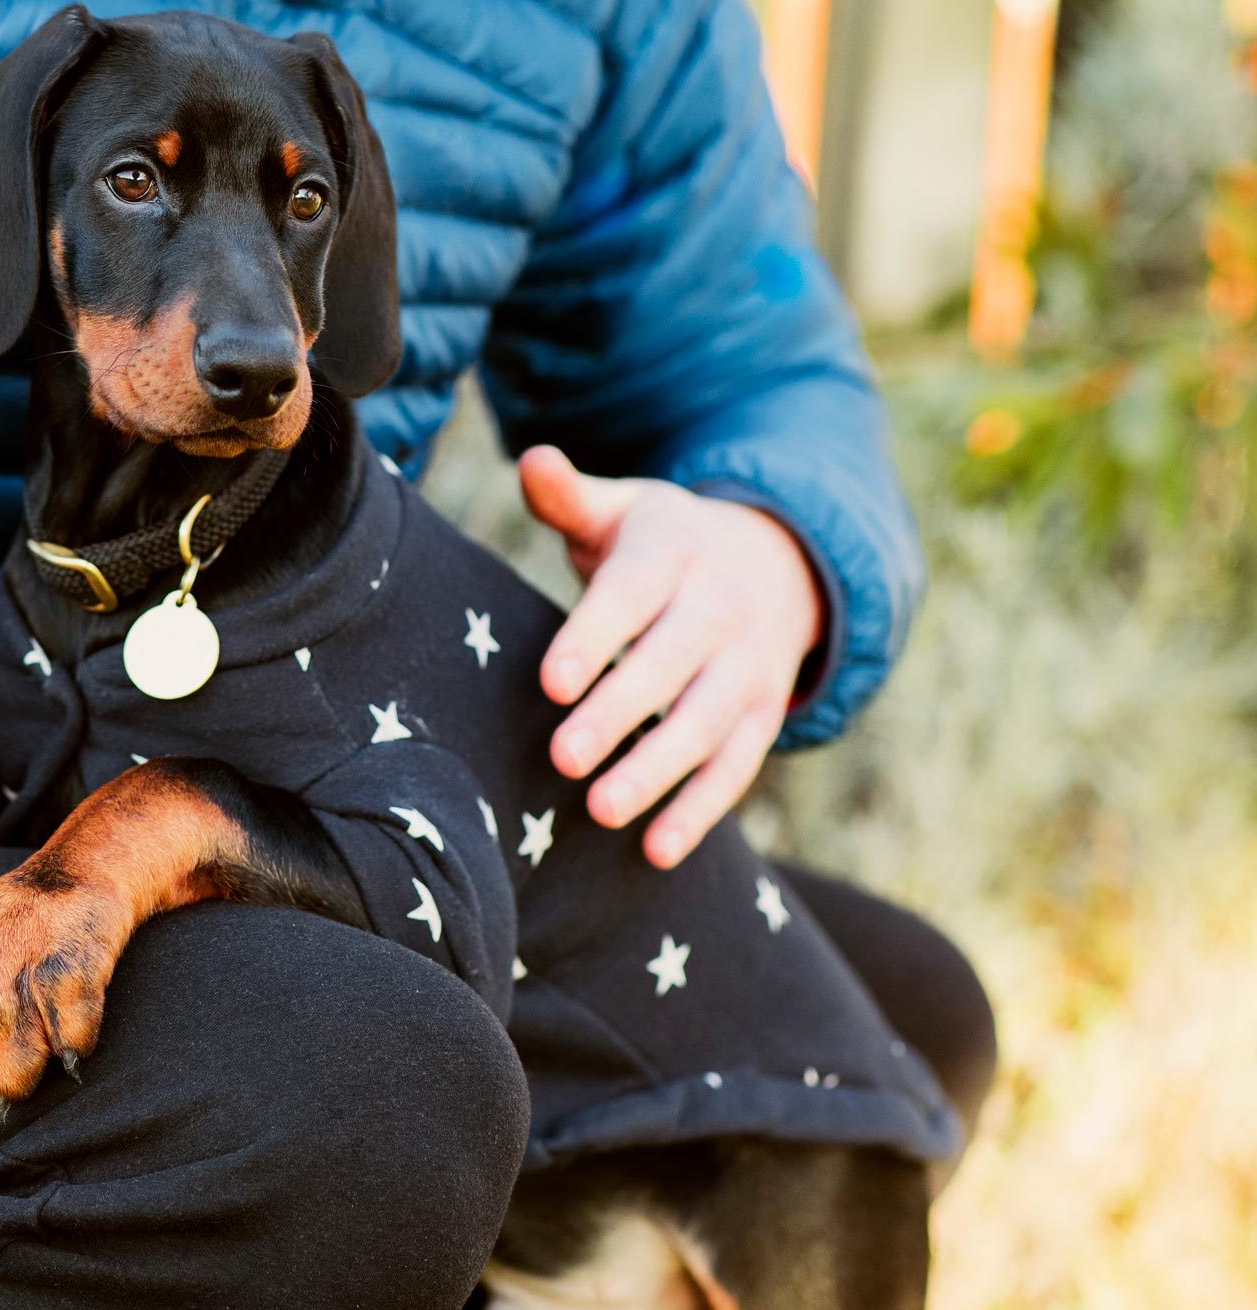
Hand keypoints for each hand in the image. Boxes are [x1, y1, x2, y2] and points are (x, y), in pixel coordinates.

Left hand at [519, 446, 824, 868]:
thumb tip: (533, 460)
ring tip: (603, 811)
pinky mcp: (765, 713)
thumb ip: (570, 496)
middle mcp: (721, 609)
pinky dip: (702, 809)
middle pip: (670, 666)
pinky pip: (738, 764)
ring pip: (708, 722)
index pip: (630, 597)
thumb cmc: (661, 542)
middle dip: (620, 713)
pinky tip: (657, 849)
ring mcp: (749, 665)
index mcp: (674, 554)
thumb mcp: (623, 510)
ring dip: (659, 770)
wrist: (776, 559)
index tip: (551, 681)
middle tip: (564, 757)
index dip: (593, 637)